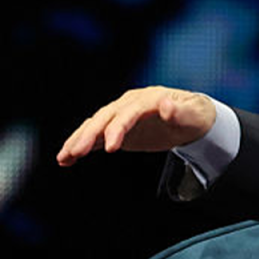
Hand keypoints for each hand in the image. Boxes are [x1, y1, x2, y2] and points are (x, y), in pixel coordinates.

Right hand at [57, 86, 216, 166]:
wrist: (193, 119)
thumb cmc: (196, 116)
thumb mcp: (194, 115)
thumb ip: (180, 112)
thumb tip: (166, 105)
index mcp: (147, 98)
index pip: (128, 113)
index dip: (118, 129)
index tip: (112, 148)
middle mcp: (129, 104)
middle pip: (105, 118)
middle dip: (89, 136)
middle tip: (75, 153)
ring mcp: (121, 116)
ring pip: (95, 126)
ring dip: (78, 140)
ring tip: (63, 158)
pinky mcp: (117, 129)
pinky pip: (96, 137)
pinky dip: (81, 146)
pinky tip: (66, 159)